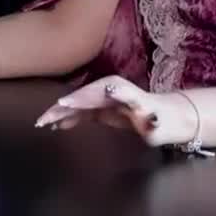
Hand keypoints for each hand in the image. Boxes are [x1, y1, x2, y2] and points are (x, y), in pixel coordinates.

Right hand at [33, 75, 197, 147]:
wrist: (173, 119)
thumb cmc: (165, 122)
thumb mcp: (155, 117)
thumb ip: (139, 111)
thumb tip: (117, 94)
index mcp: (118, 89)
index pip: (92, 94)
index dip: (77, 99)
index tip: (61, 105)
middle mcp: (109, 90)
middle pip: (80, 97)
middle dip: (61, 107)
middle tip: (43, 119)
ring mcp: (106, 99)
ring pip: (78, 104)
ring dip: (60, 113)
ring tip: (42, 124)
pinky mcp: (104, 108)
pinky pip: (82, 111)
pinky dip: (69, 117)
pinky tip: (57, 126)